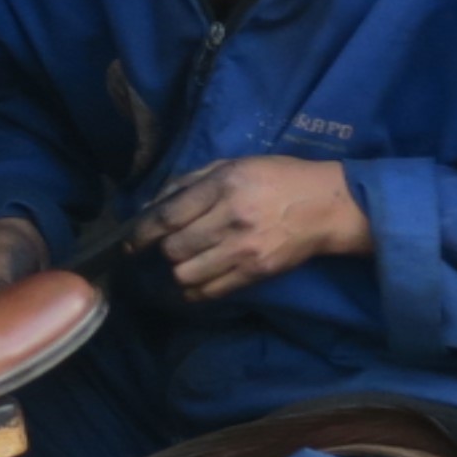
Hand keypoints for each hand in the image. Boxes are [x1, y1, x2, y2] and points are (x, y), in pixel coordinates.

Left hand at [126, 156, 369, 300]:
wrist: (326, 206)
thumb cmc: (277, 179)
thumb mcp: (233, 165)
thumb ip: (190, 182)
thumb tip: (152, 206)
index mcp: (223, 185)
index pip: (168, 216)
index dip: (141, 233)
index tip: (130, 242)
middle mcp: (231, 217)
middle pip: (174, 248)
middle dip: (164, 250)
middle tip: (170, 246)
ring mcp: (244, 249)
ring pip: (186, 274)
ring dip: (178, 271)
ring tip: (184, 263)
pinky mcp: (256, 272)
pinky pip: (211, 291)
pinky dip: (195, 291)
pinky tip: (196, 281)